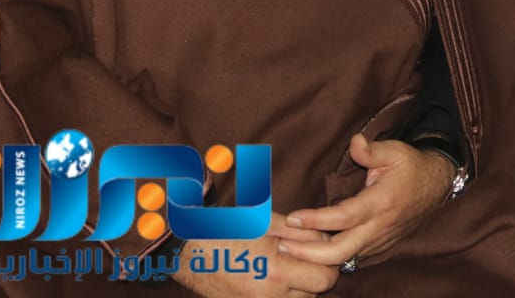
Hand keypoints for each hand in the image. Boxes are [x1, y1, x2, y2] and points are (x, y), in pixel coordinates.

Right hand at [171, 212, 336, 296]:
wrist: (185, 248)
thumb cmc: (225, 229)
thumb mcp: (267, 224)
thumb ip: (303, 235)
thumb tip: (329, 241)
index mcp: (275, 273)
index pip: (325, 279)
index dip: (327, 263)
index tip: (319, 250)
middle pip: (314, 293)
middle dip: (312, 274)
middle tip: (298, 255)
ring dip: (297, 287)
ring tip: (281, 264)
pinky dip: (280, 294)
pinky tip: (268, 276)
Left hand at [280, 134, 454, 267]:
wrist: (437, 185)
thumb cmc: (412, 166)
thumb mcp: (395, 150)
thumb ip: (371, 149)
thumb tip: (354, 142)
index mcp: (380, 203)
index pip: (343, 218)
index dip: (315, 221)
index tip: (292, 218)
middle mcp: (379, 227)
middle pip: (340, 251)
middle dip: (309, 252)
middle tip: (282, 245)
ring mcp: (379, 240)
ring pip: (345, 259)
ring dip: (316, 257)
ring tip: (289, 248)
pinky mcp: (379, 246)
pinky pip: (352, 258)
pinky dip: (330, 258)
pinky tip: (311, 251)